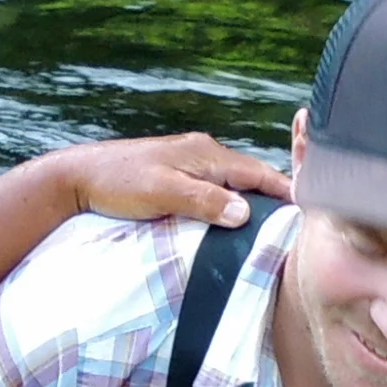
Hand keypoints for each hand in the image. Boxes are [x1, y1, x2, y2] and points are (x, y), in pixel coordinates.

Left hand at [56, 133, 291, 230]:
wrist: (78, 178)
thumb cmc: (119, 183)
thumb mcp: (164, 192)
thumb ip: (205, 201)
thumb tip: (245, 212)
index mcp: (207, 154)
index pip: (259, 173)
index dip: (285, 192)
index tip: (308, 214)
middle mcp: (203, 154)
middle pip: (250, 179)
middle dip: (272, 201)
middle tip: (293, 231)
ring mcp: (190, 165)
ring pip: (233, 186)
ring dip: (250, 205)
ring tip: (268, 233)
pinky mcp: (177, 177)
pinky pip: (216, 191)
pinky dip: (230, 206)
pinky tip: (232, 225)